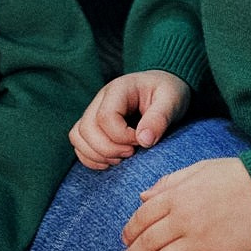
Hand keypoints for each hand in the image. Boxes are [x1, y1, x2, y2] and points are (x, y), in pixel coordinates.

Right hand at [70, 71, 191, 168]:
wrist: (165, 89)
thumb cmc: (169, 93)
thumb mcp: (172, 101)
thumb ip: (160, 118)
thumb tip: (143, 140)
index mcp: (119, 89)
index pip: (105, 117)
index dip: (121, 136)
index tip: (141, 142)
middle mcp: (101, 99)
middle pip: (87, 128)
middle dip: (108, 149)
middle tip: (132, 153)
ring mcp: (94, 112)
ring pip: (78, 136)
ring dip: (97, 154)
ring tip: (121, 158)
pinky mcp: (94, 125)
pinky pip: (79, 143)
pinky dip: (90, 157)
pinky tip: (110, 162)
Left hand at [118, 156, 250, 250]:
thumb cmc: (237, 175)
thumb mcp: (198, 168)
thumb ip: (169, 182)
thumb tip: (143, 196)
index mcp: (177, 196)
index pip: (143, 217)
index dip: (130, 231)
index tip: (124, 240)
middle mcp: (184, 220)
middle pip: (148, 243)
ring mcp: (202, 241)